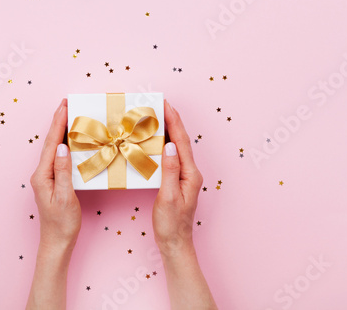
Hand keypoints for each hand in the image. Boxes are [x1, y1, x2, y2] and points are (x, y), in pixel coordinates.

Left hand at [27, 99, 80, 309]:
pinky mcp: (52, 181)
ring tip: (68, 115)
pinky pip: (58, 157)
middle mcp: (41, 173)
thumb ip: (63, 171)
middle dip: (58, 122)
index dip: (58, 124)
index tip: (64, 106)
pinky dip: (64, 144)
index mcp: (43, 175)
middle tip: (66, 104)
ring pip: (54, 148)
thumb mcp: (66, 197)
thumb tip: (63, 148)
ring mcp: (46, 177)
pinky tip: (70, 140)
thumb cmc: (62, 223)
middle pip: (51, 142)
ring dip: (61, 131)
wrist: (57, 241)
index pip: (52, 144)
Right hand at [152, 100, 216, 309]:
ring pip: (176, 147)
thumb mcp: (168, 197)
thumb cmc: (171, 224)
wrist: (175, 242)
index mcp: (190, 174)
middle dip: (171, 120)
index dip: (173, 121)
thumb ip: (170, 171)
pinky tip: (155, 141)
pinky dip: (163, 144)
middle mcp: (190, 172)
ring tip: (156, 117)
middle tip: (159, 104)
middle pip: (180, 140)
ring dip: (167, 130)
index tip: (165, 104)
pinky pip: (171, 157)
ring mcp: (185, 176)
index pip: (181, 142)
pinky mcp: (177, 180)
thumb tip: (168, 147)